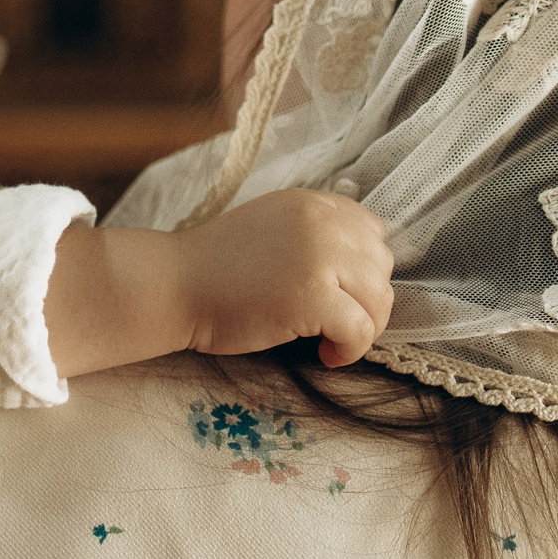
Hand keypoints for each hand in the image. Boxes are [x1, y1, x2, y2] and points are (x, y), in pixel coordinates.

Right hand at [172, 189, 393, 366]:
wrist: (174, 285)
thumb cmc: (215, 267)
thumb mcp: (272, 227)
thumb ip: (313, 234)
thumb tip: (357, 267)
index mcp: (313, 204)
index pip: (372, 232)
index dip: (361, 268)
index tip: (337, 291)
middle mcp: (322, 223)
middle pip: (382, 266)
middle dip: (366, 300)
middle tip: (334, 322)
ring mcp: (319, 257)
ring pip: (379, 300)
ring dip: (362, 327)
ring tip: (329, 339)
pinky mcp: (313, 296)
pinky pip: (361, 330)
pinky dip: (350, 350)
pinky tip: (324, 354)